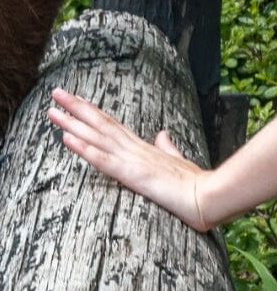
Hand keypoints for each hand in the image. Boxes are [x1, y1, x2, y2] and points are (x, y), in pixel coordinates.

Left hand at [48, 88, 212, 231]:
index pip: (114, 126)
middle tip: (56, 93)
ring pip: (98, 137)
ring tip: (53, 111)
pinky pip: (104, 161)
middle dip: (77, 108)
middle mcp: (136, 149)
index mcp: (145, 148)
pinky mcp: (133, 175)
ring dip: (73, 123)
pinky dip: (84, 149)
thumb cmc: (196, 185)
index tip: (76, 101)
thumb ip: (168, 147)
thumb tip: (162, 134)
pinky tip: (68, 139)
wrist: (209, 196)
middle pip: (101, 124)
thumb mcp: (179, 162)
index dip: (94, 113)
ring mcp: (134, 160)